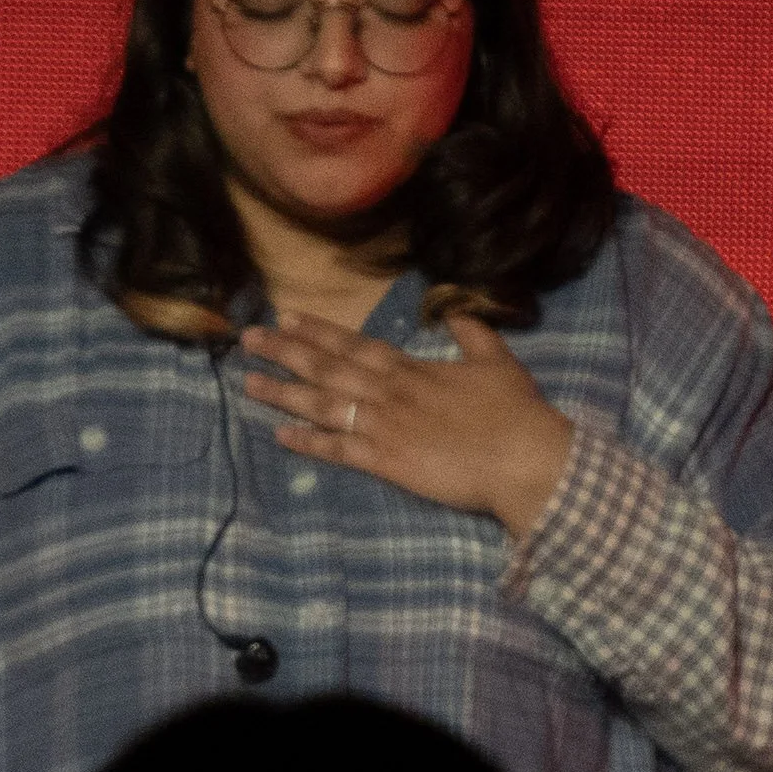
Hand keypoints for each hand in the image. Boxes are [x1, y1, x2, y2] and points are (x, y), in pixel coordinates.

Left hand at [239, 312, 574, 543]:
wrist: (524, 458)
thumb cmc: (515, 412)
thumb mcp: (498, 361)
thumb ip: (473, 334)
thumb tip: (456, 309)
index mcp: (412, 368)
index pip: (354, 344)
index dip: (318, 330)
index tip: (285, 317)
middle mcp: (390, 391)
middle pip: (327, 367)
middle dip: (285, 352)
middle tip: (248, 340)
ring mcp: (385, 426)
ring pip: (323, 404)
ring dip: (284, 393)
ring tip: (249, 384)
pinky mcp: (387, 462)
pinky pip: (339, 450)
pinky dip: (308, 443)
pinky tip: (280, 436)